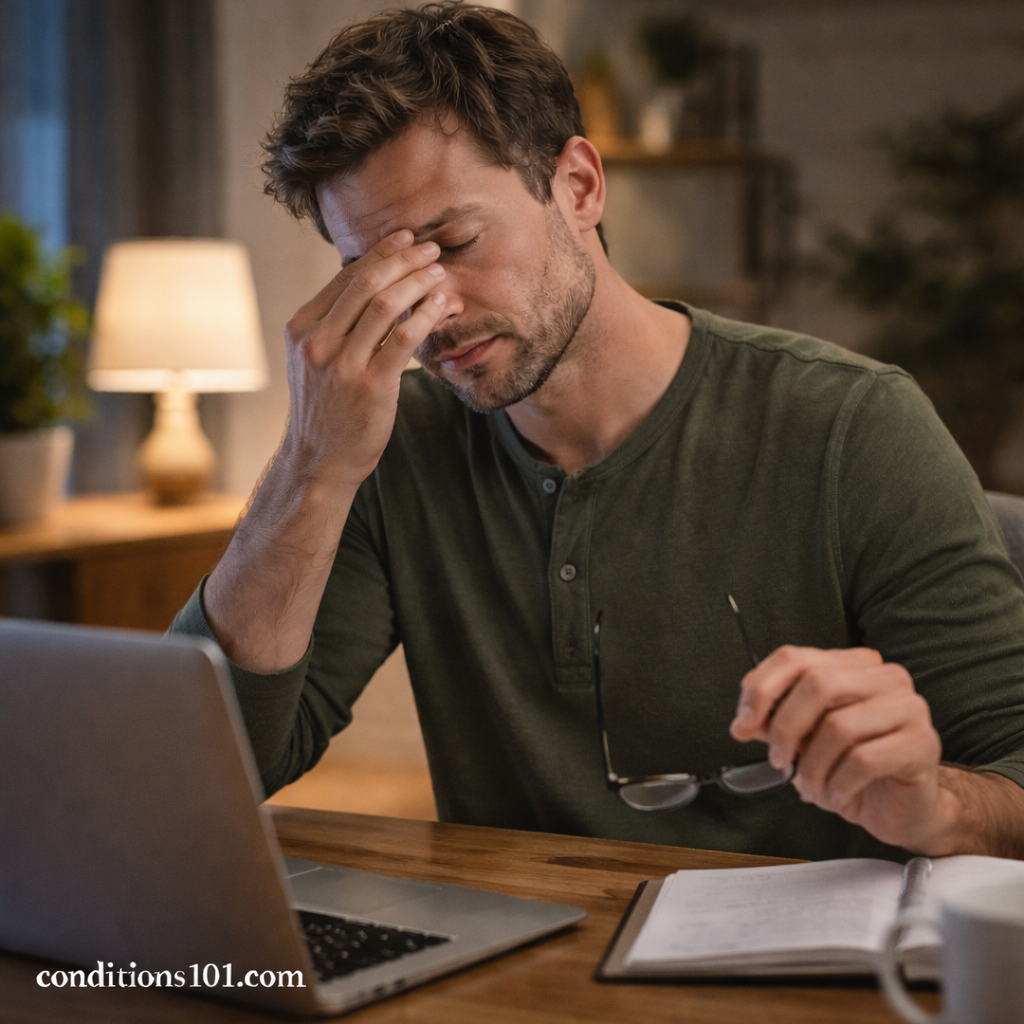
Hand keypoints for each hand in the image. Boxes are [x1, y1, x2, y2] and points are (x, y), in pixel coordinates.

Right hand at [281, 228, 448, 488]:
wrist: (319, 461)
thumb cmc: (326, 410)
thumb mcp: (315, 361)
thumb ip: (335, 325)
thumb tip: (372, 286)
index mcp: (301, 328)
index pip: (345, 277)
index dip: (379, 253)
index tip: (405, 239)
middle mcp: (318, 342)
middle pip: (366, 282)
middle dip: (403, 259)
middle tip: (431, 249)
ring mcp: (342, 364)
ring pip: (386, 304)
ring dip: (419, 282)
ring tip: (440, 273)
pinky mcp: (370, 386)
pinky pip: (405, 338)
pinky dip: (427, 315)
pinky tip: (443, 304)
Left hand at [729, 645, 945, 850]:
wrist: (902, 810)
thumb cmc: (852, 768)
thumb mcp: (805, 740)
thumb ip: (775, 722)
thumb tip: (745, 720)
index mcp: (853, 664)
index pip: (795, 657)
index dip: (761, 689)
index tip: (742, 724)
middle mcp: (885, 676)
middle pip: (817, 684)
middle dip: (785, 727)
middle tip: (777, 760)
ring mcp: (909, 707)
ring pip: (839, 726)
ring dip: (813, 767)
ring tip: (810, 788)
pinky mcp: (922, 743)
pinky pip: (863, 760)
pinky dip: (837, 784)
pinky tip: (834, 796)